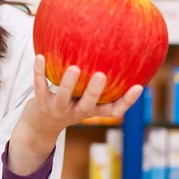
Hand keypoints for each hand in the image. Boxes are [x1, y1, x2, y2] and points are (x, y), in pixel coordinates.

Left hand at [23, 54, 143, 141]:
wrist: (39, 127)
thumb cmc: (67, 105)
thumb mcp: (82, 98)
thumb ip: (95, 83)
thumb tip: (113, 51)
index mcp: (91, 110)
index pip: (113, 110)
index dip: (127, 101)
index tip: (139, 86)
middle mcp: (76, 112)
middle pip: (88, 104)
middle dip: (95, 91)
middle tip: (102, 75)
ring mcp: (58, 108)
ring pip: (64, 97)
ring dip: (68, 83)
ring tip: (74, 68)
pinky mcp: (41, 103)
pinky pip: (40, 86)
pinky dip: (39, 72)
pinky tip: (40, 56)